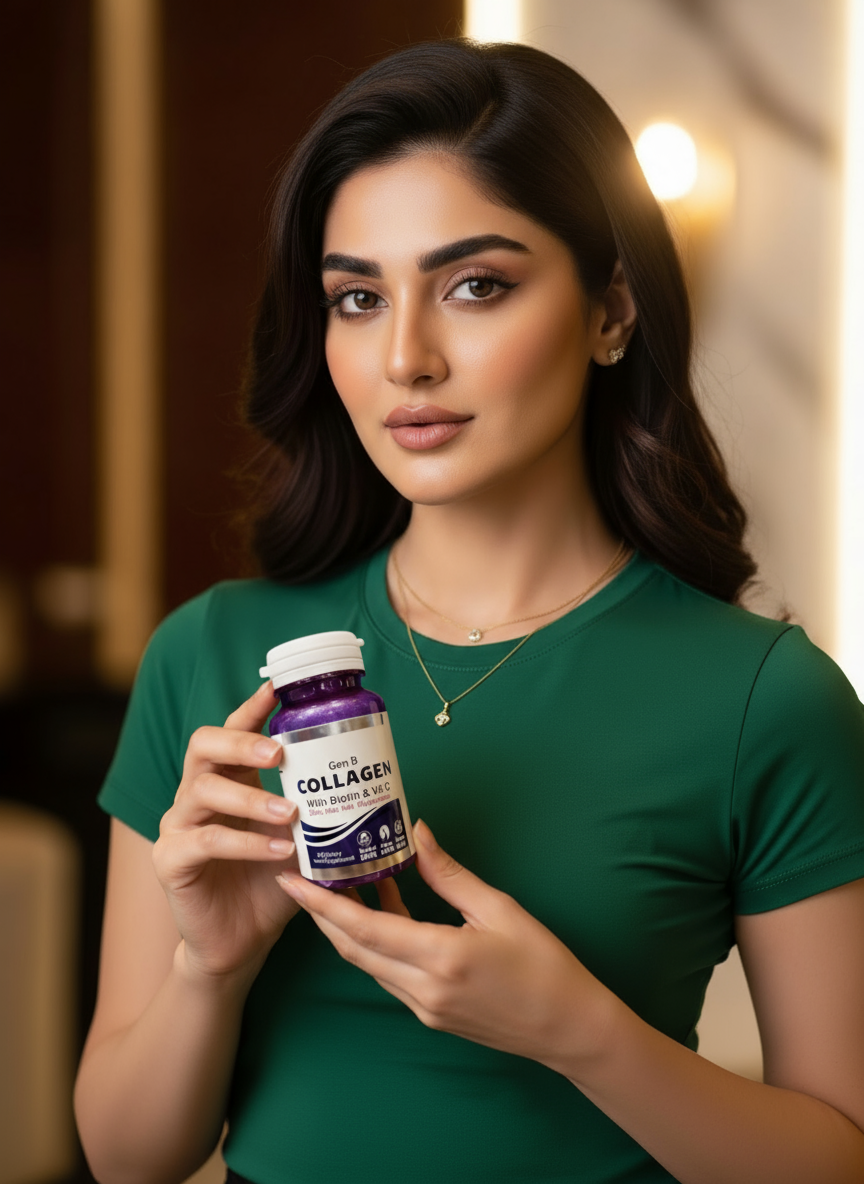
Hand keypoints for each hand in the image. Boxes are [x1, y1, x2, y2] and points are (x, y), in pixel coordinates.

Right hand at [152, 681, 301, 983]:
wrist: (241, 942)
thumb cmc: (271, 882)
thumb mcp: (301, 838)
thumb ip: (319, 808)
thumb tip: (368, 781)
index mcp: (227, 779)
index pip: (232, 730)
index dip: (252, 708)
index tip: (278, 689)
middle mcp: (196, 794)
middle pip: (203, 746)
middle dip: (241, 742)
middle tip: (279, 752)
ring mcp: (178, 825)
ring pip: (203, 791)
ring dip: (251, 797)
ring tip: (291, 813)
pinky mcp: (171, 860)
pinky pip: (204, 841)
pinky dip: (245, 843)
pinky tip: (277, 850)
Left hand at [277, 820, 614, 1071]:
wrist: (569, 1028)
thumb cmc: (543, 963)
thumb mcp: (498, 908)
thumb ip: (449, 873)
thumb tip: (417, 832)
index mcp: (439, 957)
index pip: (364, 928)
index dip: (321, 905)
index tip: (291, 881)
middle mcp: (422, 988)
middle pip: (353, 948)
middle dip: (321, 914)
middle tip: (302, 876)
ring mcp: (423, 1007)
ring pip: (368, 963)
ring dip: (347, 927)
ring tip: (338, 885)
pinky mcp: (430, 1015)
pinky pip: (389, 974)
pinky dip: (376, 942)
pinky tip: (385, 911)